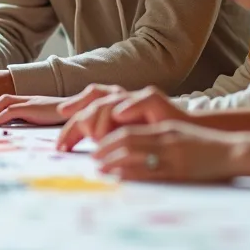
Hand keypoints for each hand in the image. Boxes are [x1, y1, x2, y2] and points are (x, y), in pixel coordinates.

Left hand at [0, 95, 65, 125]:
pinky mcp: (32, 107)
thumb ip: (24, 121)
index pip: (0, 101)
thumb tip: (10, 131)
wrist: (76, 111)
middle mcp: (23, 99)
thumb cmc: (57, 118)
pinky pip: (12, 110)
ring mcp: (28, 101)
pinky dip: (0, 117)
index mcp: (24, 101)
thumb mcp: (37, 119)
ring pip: (2, 102)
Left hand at [56, 87, 190, 151]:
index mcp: (114, 107)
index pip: (87, 107)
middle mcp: (123, 99)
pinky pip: (141, 100)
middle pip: (95, 103)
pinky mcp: (157, 100)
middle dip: (78, 124)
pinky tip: (120, 114)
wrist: (191, 136)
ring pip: (113, 101)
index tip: (59, 144)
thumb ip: (106, 140)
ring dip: (101, 119)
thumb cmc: (156, 141)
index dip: (71, 124)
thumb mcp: (125, 141)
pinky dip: (130, 106)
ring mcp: (138, 98)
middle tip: (66, 144)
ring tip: (93, 137)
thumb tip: (84, 152)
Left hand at [94, 121, 238, 181]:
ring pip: (135, 156)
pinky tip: (119, 178)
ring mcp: (172, 156)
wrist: (232, 152)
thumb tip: (131, 145)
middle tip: (93, 158)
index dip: (109, 139)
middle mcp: (165, 140)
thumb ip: (157, 136)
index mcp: (164, 129)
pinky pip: (150, 173)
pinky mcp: (180, 172)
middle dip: (106, 150)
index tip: (96, 147)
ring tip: (100, 169)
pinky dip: (131, 174)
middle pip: (127, 142)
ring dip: (113, 163)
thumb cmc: (204, 145)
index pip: (129, 131)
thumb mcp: (178, 133)